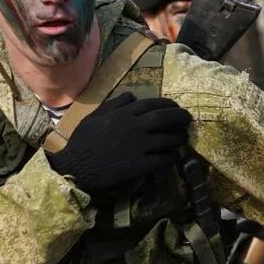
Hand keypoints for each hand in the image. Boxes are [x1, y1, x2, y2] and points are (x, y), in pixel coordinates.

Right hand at [46, 92, 190, 192]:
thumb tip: (132, 95)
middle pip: (165, 118)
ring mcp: (139, 146)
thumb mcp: (94, 117)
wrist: (76, 168)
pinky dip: (172, 156)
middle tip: (188, 120)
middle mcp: (134, 127)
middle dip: (180, 117)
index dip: (168, 105)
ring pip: (168, 138)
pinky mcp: (141, 165)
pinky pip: (163, 159)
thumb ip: (114, 105)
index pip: (152, 104)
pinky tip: (175, 156)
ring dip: (180, 137)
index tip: (176, 107)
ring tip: (184, 138)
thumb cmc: (83, 142)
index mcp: (123, 114)